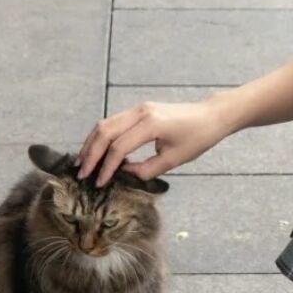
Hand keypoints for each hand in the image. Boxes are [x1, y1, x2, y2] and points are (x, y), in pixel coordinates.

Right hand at [77, 99, 231, 186]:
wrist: (211, 116)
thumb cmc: (197, 138)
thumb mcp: (173, 160)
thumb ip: (145, 169)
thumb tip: (122, 173)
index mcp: (151, 124)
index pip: (119, 146)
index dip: (106, 166)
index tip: (99, 183)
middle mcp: (141, 112)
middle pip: (105, 131)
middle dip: (90, 153)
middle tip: (81, 173)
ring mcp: (139, 108)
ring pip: (106, 123)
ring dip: (92, 143)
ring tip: (83, 163)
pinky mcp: (140, 110)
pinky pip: (114, 121)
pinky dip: (102, 136)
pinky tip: (97, 151)